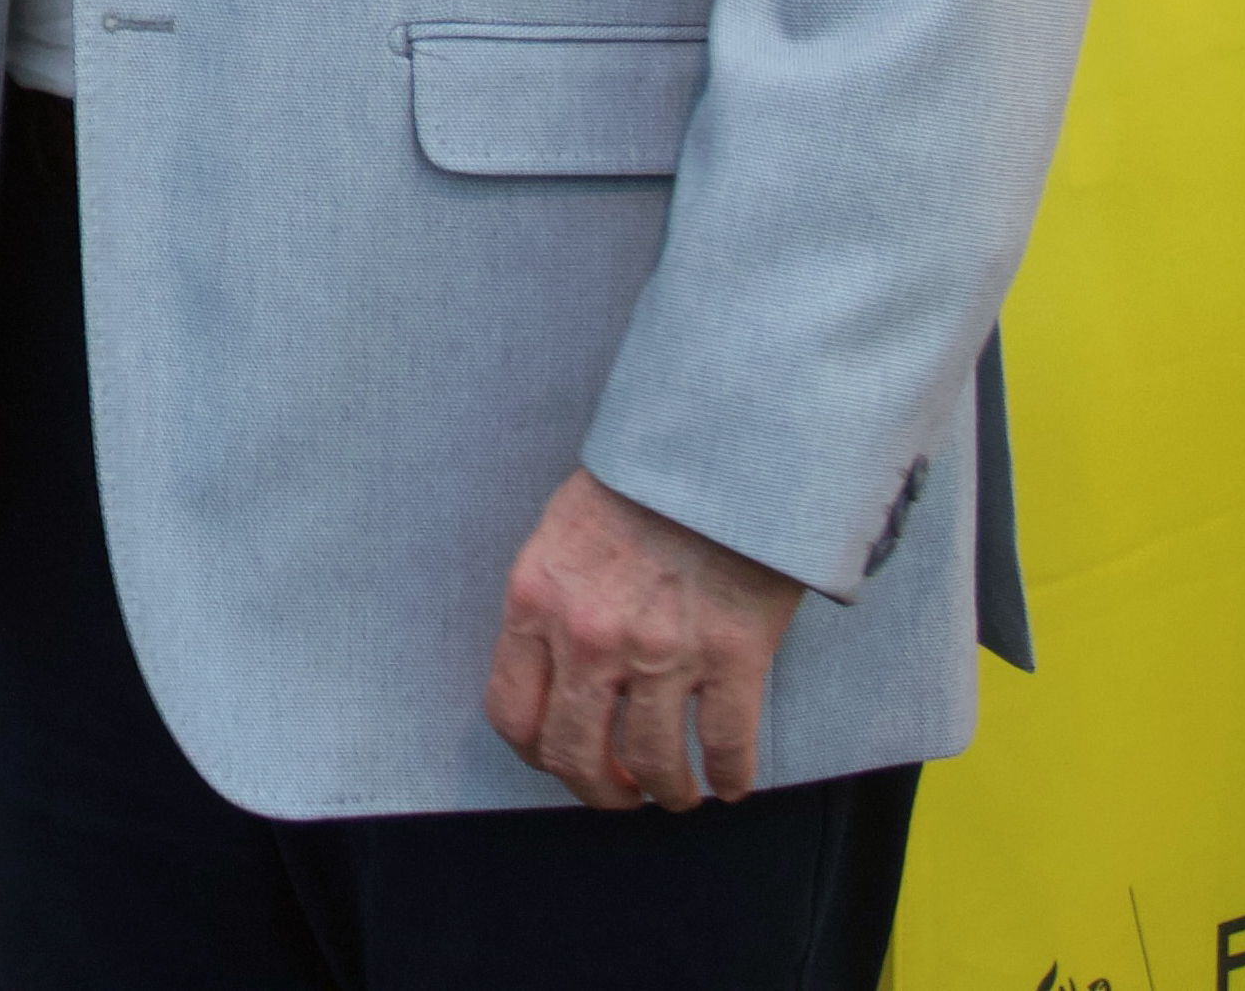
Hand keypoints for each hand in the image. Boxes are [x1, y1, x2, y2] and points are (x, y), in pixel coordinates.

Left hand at [484, 468, 807, 810]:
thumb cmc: (638, 484)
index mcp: (536, 602)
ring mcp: (662, 650)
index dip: (536, 752)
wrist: (719, 448)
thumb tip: (551, 666)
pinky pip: (725, 745)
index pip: (512, 712)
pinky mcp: (732, 655)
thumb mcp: (560, 533)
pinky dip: (728, 777)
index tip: (558, 761)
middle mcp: (590, 637)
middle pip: (574, 753)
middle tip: (620, 794)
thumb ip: (550, 601)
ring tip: (676, 795)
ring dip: (665, 792)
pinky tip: (730, 784)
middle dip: (597, 790)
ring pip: (652, 761)